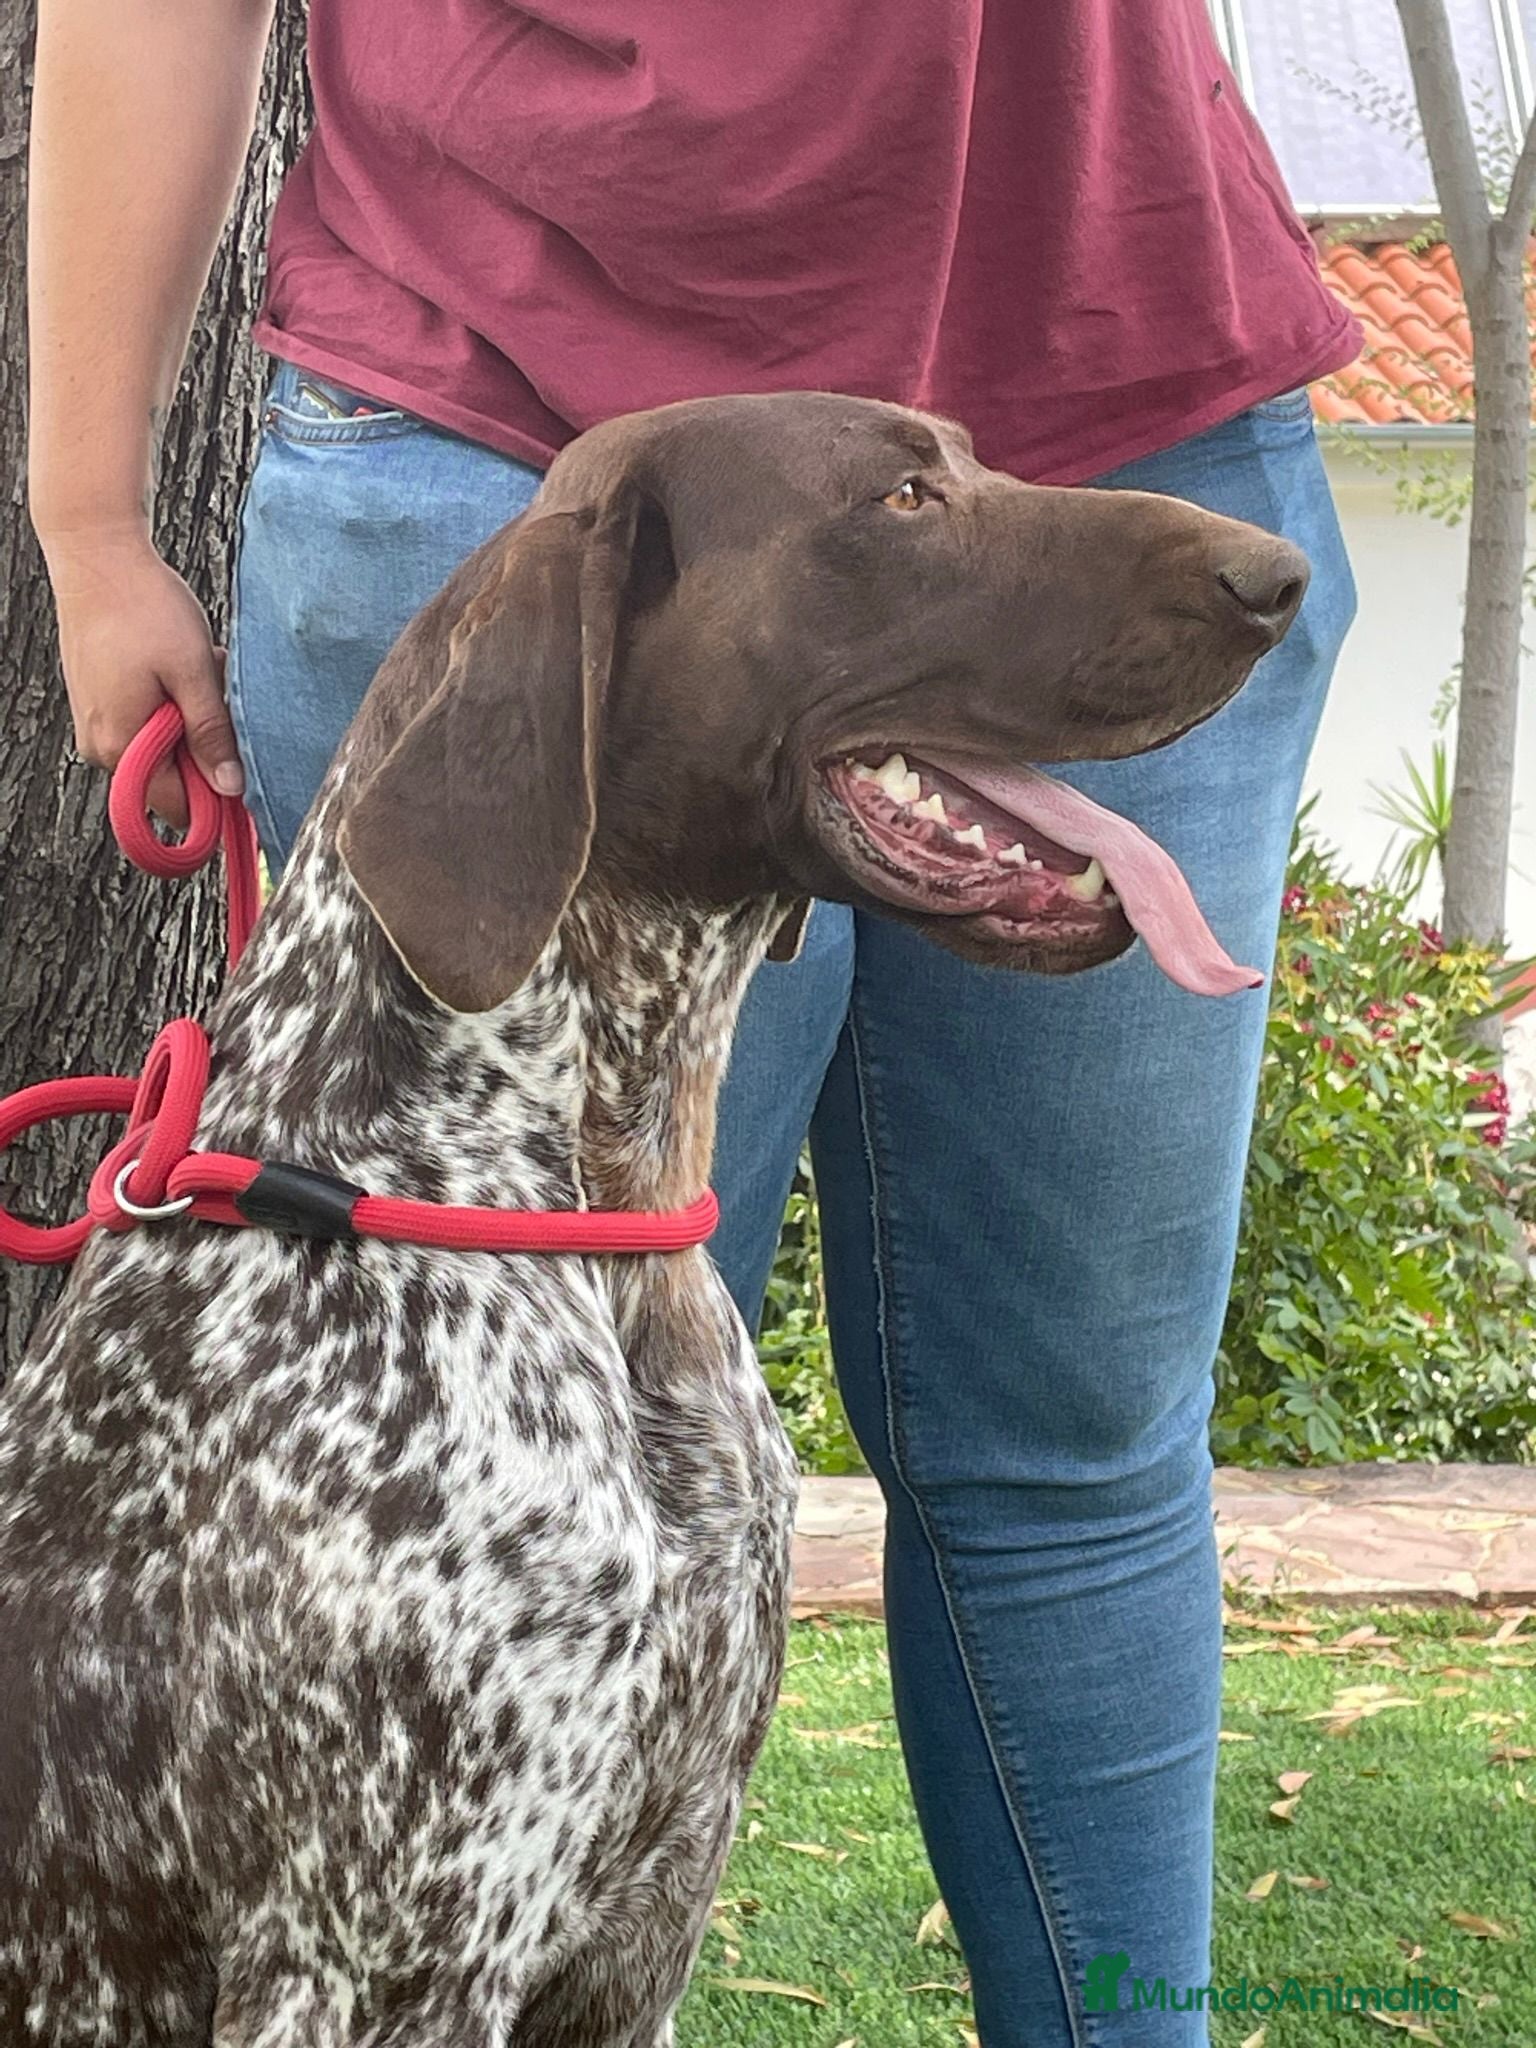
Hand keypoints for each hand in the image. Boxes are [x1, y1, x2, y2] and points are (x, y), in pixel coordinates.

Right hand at [40, 525, 243, 829]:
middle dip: (205, 746)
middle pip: (172, 777)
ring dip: (193, 717)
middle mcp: (102, 744)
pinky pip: (149, 720)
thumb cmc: (143, 608)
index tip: (246, 773)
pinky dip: (175, 699)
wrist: (97, 555)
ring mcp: (98, 723)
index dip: (216, 800)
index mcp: (122, 746)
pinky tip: (183, 665)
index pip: (176, 808)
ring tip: (199, 671)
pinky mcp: (101, 702)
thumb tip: (229, 789)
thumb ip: (211, 735)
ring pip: (164, 744)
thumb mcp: (193, 673)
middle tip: (217, 697)